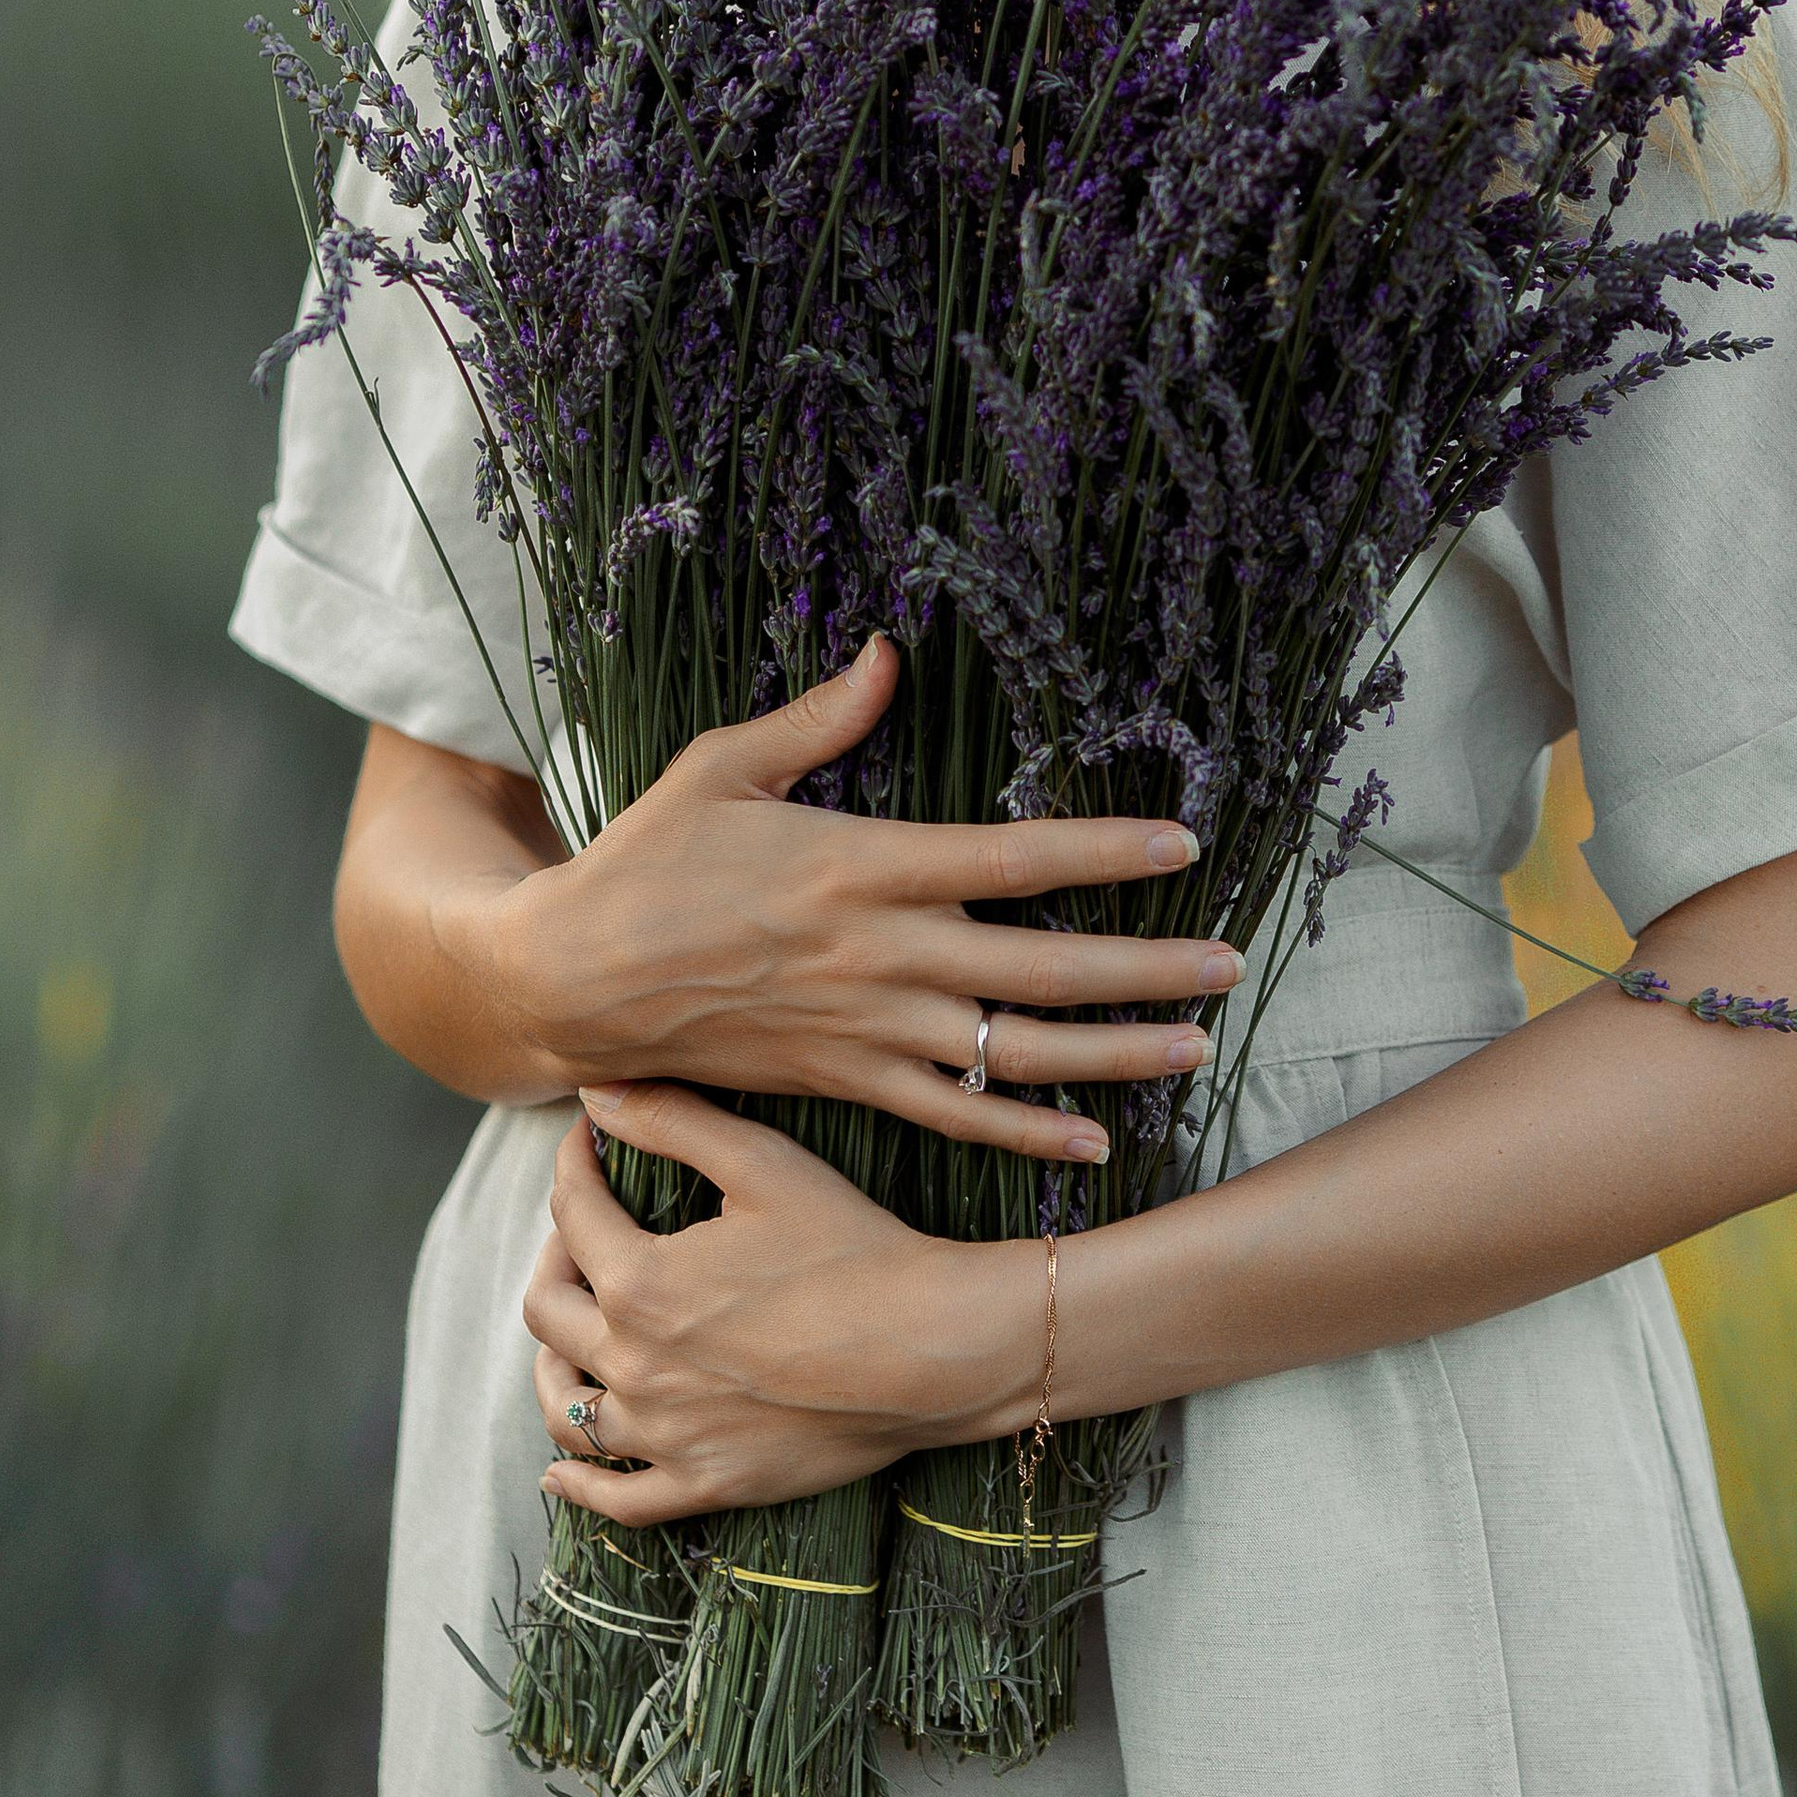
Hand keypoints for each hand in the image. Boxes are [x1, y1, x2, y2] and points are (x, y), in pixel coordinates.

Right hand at [451, 634, 1236, 1164]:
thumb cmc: (645, 862)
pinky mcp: (844, 1086)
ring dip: (1114, 1055)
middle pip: (1042, 969)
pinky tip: (1095, 1143)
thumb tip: (888, 653)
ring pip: (1016, 1055)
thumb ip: (818, 719)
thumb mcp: (721, 767)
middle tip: (1228, 963)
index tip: (1184, 845)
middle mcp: (880, 955)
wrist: (568, 983)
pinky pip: (954, 1119)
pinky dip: (1027, 1137)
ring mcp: (868, 1032)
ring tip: (1196, 1045)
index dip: (1105, 854)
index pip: (1013, 860)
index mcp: (860, 865)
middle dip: (1147, 969)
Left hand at [526, 1081, 1034, 1517]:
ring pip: (565, 1409)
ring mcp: (667, 1435)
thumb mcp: (763, 1164)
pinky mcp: (705, 1483)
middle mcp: (635, 1365)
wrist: (931, 1349)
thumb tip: (594, 1091)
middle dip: (555, 1255)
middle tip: (583, 1231)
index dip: (575, 1164)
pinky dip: (576, 1482)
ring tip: (571, 1337)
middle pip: (547, 1310)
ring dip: (552, 1364)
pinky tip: (559, 1468)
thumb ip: (671, 1123)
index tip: (590, 1143)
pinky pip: (616, 1497)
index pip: (573, 1212)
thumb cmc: (855, 1248)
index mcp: (641, 1282)